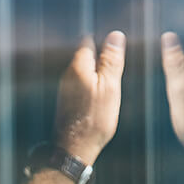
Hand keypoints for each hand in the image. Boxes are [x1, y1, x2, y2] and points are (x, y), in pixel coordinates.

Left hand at [54, 31, 125, 163]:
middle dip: (101, 59)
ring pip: (85, 72)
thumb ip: (111, 61)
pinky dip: (93, 88)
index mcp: (78, 66)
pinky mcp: (67, 100)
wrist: (75, 148)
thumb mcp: (110, 87)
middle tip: (117, 72)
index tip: (116, 51)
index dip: (104, 42)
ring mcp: (66, 87)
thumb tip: (115, 35)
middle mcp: (68, 73)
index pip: (89, 40)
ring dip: (98, 75)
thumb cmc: (94, 119)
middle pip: (86, 55)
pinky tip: (100, 100)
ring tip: (110, 88)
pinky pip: (82, 85)